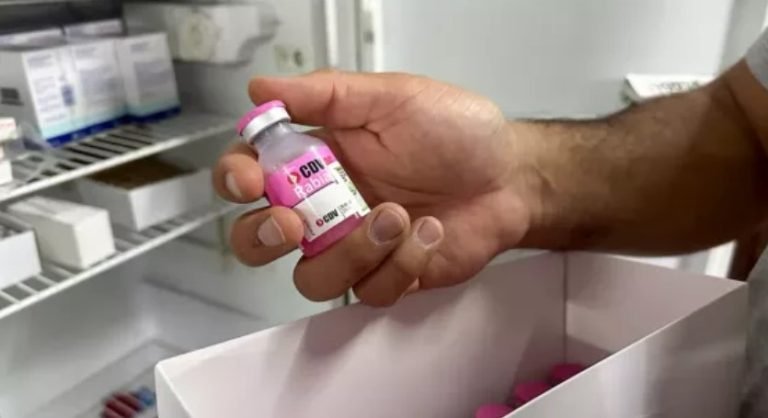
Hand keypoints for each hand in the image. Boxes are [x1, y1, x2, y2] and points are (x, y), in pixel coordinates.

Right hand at [213, 71, 532, 305]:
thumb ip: (325, 94)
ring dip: (352, 251)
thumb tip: (260, 87)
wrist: (509, 177)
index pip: (249, 174)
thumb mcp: (391, 98)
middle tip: (295, 224)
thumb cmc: (455, 131)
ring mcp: (353, 247)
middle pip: (257, 239)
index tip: (251, 180)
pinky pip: (368, 291)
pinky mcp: (386, 276)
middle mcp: (325, 207)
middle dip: (264, 237)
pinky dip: (400, 264)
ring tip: (399, 215)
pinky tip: (428, 233)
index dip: (235, 181)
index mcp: (316, 160)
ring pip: (312, 277)